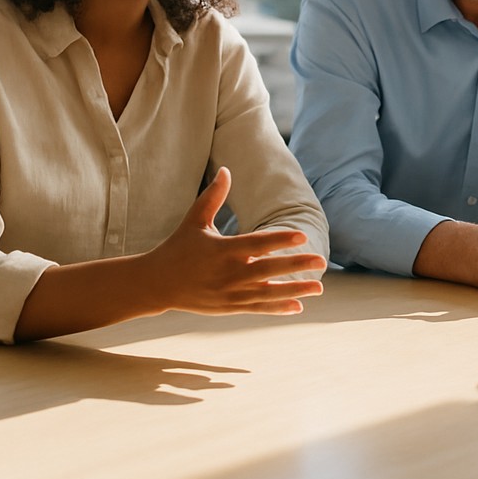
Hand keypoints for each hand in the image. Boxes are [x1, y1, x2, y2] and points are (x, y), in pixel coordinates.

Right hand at [141, 167, 326, 315]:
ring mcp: (230, 293)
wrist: (156, 284)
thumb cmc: (177, 247)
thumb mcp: (194, 220)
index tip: (302, 235)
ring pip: (268, 293)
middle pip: (268, 269)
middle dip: (295, 265)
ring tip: (319, 287)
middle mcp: (228, 273)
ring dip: (294, 290)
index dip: (280, 239)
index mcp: (222, 250)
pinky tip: (298, 305)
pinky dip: (278, 307)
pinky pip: (258, 308)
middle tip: (321, 261)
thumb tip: (226, 169)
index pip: (257, 243)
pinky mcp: (229, 307)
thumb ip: (213, 196)